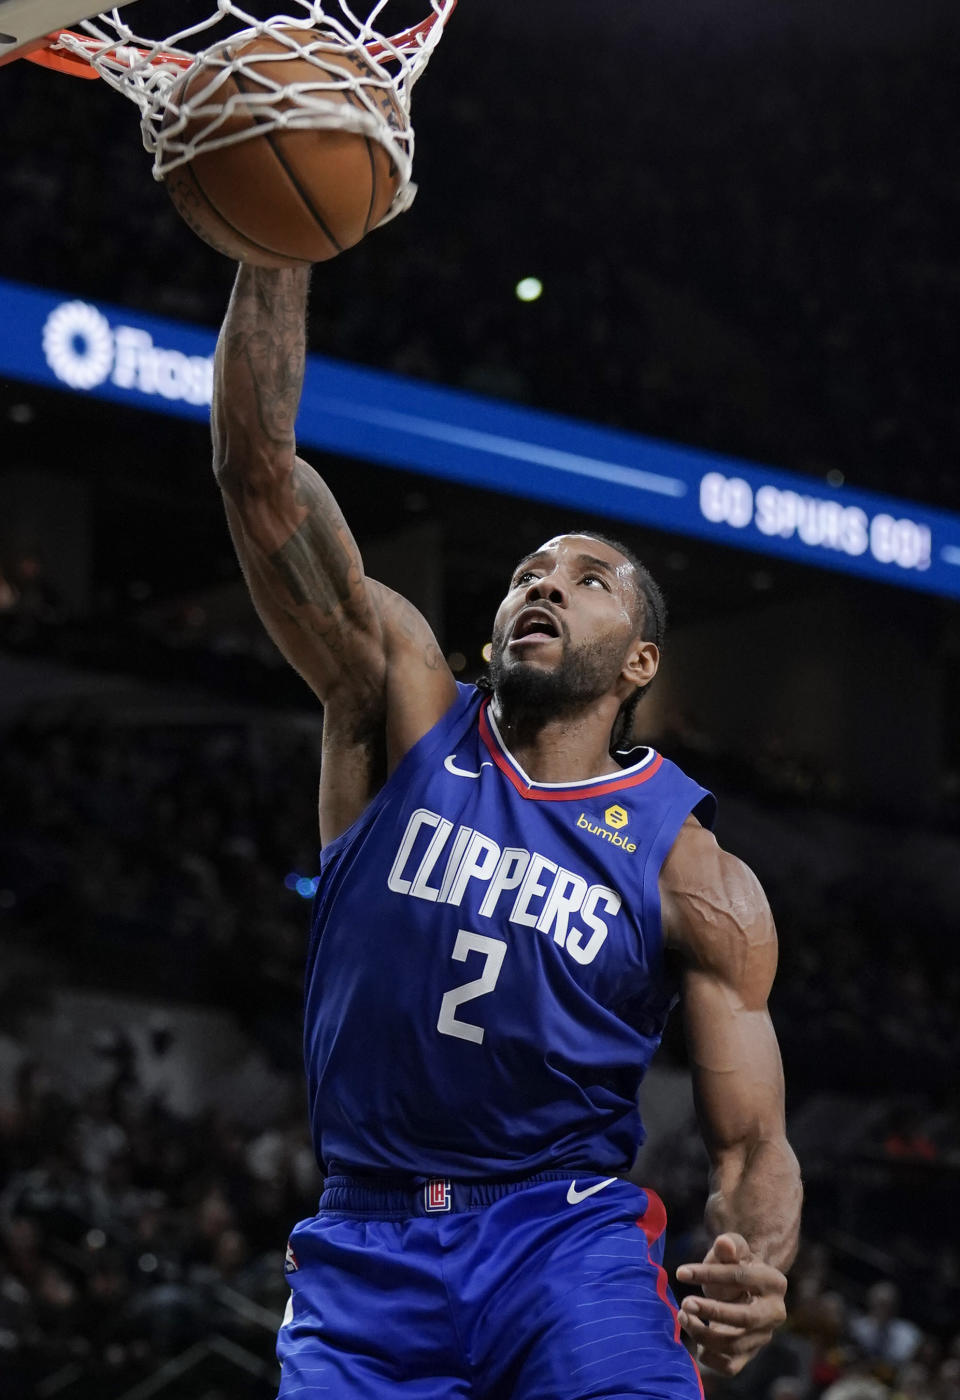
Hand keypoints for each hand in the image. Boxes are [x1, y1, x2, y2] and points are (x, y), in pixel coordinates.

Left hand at [675, 1232, 786, 1375]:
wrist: (743, 1288)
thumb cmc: (734, 1264)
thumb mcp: (732, 1249)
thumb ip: (729, 1245)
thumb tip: (724, 1243)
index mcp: (774, 1282)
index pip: (741, 1277)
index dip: (709, 1274)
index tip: (680, 1272)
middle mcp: (775, 1314)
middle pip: (744, 1318)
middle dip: (711, 1311)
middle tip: (684, 1302)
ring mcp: (763, 1337)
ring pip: (733, 1345)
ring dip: (702, 1333)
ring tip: (682, 1315)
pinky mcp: (749, 1356)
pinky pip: (729, 1367)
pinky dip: (707, 1355)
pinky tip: (693, 1334)